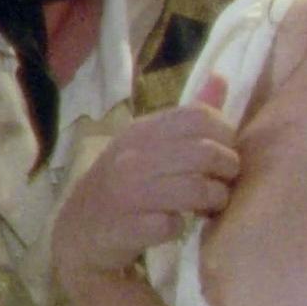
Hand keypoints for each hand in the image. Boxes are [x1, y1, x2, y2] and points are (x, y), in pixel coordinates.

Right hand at [53, 76, 238, 283]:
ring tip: (211, 206)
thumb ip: (187, 117)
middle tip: (226, 182)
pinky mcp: (128, 227)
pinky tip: (178, 225)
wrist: (78, 228)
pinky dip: (183, 226)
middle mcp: (133, 156)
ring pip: (196, 189)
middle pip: (205, 153)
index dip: (225, 134)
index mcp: (142, 130)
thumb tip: (221, 78)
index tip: (227, 151)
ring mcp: (129, 193)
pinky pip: (173, 225)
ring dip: (215, 200)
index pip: (198, 117)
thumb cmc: (121, 181)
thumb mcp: (147, 143)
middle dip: (228, 170)